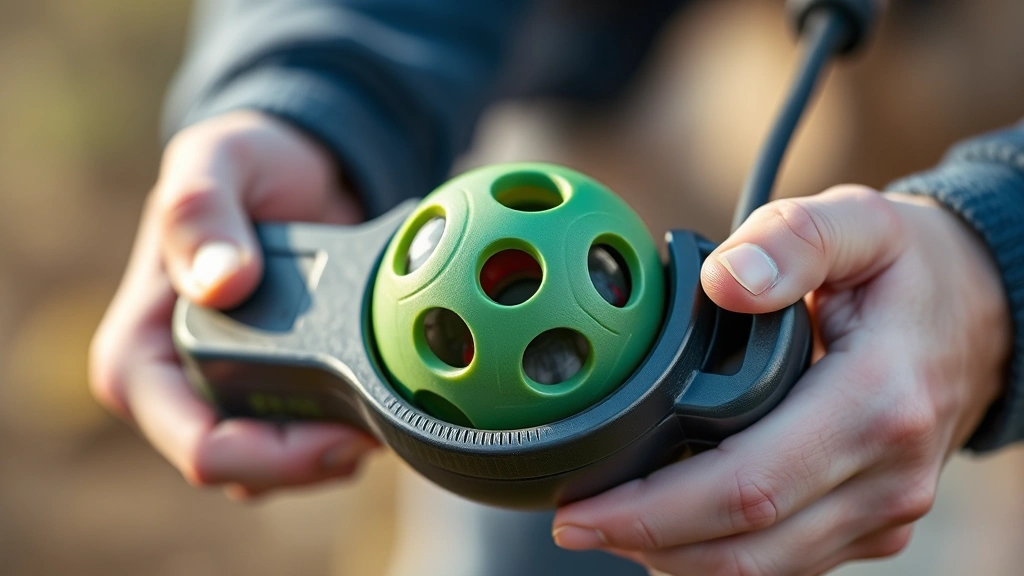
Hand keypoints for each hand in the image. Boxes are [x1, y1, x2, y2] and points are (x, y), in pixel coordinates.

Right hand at [90, 111, 376, 499]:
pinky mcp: (273, 395)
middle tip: (375, 432)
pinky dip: (344, 436)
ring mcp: (228, 397)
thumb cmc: (247, 162)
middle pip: (244, 472)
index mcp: (141, 353)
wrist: (303, 167)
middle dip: (310, 465)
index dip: (271, 457)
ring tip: (382, 411)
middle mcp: (177, 389)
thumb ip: (202, 210)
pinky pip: (304, 448)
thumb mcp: (218, 159)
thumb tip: (221, 283)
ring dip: (333, 456)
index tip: (341, 434)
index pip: (197, 444)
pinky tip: (378, 405)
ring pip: (277, 472)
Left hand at [552, 186, 1010, 574]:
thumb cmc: (907, 266)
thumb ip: (791, 241)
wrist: (983, 311)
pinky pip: (789, 561)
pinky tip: (671, 527)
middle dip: (648, 544)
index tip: (582, 510)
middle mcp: (887, 475)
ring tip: (611, 526)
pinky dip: (722, 554)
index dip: (654, 510)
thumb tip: (723, 284)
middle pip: (747, 546)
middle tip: (574, 525)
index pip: (747, 486)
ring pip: (765, 569)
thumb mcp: (858, 222)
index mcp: (876, 403)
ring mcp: (886, 511)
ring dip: (678, 558)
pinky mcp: (876, 523)